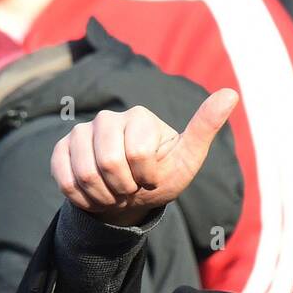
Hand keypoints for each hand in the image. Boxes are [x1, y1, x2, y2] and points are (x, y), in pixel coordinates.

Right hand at [51, 91, 238, 227]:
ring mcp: (80, 132)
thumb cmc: (163, 176)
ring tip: (116, 190)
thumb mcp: (188, 158)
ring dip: (105, 196)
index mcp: (140, 116)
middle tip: (132, 186)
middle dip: (124, 188)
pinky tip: (96, 193)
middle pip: (107, 163)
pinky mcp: (60, 150)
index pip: (138, 153)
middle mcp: (108, 118)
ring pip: (85, 174)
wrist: (131, 197)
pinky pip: (65, 181)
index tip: (153, 176)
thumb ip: (205, 127)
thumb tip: (231, 93)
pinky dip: (84, 198)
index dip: (147, 176)